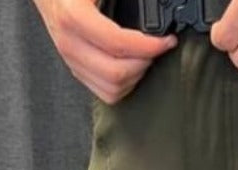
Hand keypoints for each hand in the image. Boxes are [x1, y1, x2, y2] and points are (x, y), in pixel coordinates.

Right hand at [31, 0, 176, 103]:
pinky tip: (133, 67)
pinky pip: (105, 92)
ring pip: (112, 88)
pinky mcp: (75, 69)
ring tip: (146, 57)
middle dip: (144, 62)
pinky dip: (125, 84)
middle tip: (158, 48)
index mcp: (73, 17)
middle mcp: (70, 43)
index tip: (167, 40)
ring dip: (136, 75)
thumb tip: (152, 4)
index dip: (148, 45)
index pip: (118, 44)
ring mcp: (71, 60)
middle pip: (116, 73)